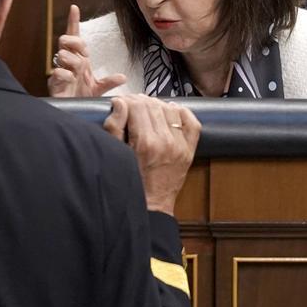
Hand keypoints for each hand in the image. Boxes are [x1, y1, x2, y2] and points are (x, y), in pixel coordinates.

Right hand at [48, 4, 126, 96]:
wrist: (73, 112)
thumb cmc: (81, 97)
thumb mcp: (98, 88)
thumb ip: (109, 82)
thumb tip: (123, 77)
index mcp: (78, 59)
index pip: (74, 36)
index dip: (73, 21)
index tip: (74, 7)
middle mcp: (67, 62)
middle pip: (65, 39)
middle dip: (75, 42)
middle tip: (84, 54)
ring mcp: (59, 71)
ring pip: (62, 54)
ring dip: (73, 61)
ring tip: (77, 73)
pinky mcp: (54, 83)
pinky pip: (57, 72)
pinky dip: (65, 74)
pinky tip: (71, 79)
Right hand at [102, 95, 200, 214]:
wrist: (151, 206)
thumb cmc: (132, 183)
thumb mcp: (116, 154)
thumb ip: (114, 127)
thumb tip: (119, 104)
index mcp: (145, 143)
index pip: (137, 106)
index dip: (126, 100)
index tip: (121, 104)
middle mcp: (165, 142)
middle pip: (153, 105)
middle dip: (139, 101)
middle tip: (131, 106)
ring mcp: (180, 146)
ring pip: (171, 109)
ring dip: (158, 105)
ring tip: (148, 111)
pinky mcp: (189, 150)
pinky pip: (191, 122)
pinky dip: (182, 113)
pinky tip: (170, 114)